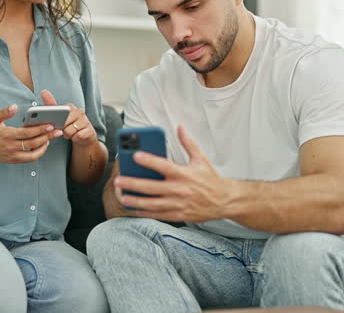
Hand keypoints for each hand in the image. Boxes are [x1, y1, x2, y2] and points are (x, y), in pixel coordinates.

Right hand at [0, 104, 62, 163]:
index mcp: (7, 135)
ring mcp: (12, 155)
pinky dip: (37, 154)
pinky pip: (29, 159)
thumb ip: (4, 112)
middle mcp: (11, 146)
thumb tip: (15, 107)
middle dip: (47, 137)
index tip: (50, 125)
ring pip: (33, 153)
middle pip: (33, 143)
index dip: (40, 129)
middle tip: (58, 132)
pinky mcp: (13, 160)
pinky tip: (42, 146)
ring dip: (44, 146)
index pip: (27, 133)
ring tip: (51, 139)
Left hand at [41, 90, 96, 146]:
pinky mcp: (90, 130)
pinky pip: (77, 136)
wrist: (85, 135)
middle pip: (63, 123)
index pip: (59, 113)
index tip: (58, 124)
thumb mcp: (60, 116)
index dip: (57, 121)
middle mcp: (79, 112)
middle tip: (65, 129)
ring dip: (68, 135)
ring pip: (69, 131)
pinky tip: (77, 136)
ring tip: (71, 133)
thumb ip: (51, 106)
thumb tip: (43, 91)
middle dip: (62, 129)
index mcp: (70, 107)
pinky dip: (75, 139)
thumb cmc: (70, 125)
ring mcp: (85, 120)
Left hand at [114, 125, 231, 222]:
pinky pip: (158, 215)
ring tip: (122, 196)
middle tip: (118, 181)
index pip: (163, 166)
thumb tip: (180, 127)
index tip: (135, 156)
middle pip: (152, 187)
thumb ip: (188, 143)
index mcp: (184, 174)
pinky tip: (133, 209)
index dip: (149, 161)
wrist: (225, 201)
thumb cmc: (211, 179)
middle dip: (133, 184)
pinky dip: (144, 212)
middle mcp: (179, 190)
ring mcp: (178, 204)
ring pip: (152, 204)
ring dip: (135, 201)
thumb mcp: (201, 158)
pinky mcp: (178, 215)